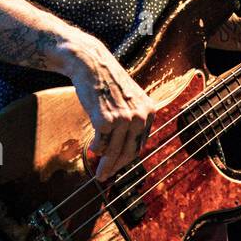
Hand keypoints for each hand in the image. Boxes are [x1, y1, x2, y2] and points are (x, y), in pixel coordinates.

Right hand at [67, 39, 158, 181]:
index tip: (119, 166)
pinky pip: (100, 145)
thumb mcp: (130, 99)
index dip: (128, 158)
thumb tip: (126, 149)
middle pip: (129, 152)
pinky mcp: (105, 120)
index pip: (140, 143)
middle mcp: (140, 116)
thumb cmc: (107, 82)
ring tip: (99, 175)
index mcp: (149, 111)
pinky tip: (91, 149)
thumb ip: (133, 120)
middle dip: (117, 168)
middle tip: (107, 177)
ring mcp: (123, 119)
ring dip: (105, 167)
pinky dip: (95, 149)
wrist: (91, 63)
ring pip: (114, 152)